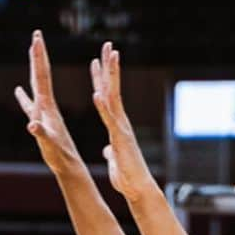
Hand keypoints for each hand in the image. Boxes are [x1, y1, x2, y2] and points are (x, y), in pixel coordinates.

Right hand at [14, 31, 84, 177]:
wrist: (68, 166)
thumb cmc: (59, 156)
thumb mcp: (49, 144)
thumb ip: (40, 133)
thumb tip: (32, 125)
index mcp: (48, 107)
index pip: (42, 76)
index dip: (39, 57)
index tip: (37, 38)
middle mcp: (47, 106)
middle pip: (41, 76)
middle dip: (38, 55)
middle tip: (36, 35)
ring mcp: (43, 114)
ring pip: (36, 86)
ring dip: (33, 69)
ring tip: (31, 54)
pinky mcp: (40, 123)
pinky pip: (30, 105)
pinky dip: (24, 96)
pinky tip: (18, 90)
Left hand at [90, 41, 155, 203]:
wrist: (137, 189)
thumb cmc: (127, 176)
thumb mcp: (115, 160)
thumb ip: (111, 151)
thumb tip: (107, 150)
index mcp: (117, 125)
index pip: (108, 97)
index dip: (102, 80)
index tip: (96, 62)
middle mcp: (121, 122)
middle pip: (113, 89)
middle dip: (109, 67)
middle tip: (107, 45)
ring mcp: (121, 128)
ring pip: (114, 97)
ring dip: (110, 77)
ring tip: (108, 56)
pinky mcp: (120, 139)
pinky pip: (110, 120)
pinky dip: (103, 107)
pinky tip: (97, 93)